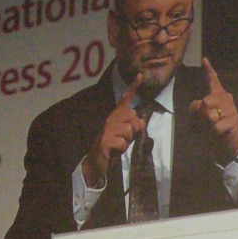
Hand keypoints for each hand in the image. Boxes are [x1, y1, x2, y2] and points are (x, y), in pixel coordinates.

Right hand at [83, 73, 144, 187]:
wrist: (96, 162)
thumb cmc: (112, 148)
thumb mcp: (125, 137)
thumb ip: (133, 128)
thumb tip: (141, 121)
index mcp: (114, 116)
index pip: (124, 100)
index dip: (132, 87)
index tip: (140, 76)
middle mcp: (109, 119)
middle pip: (132, 115)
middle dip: (135, 127)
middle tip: (127, 138)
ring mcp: (105, 129)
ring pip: (128, 130)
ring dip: (128, 140)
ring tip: (119, 145)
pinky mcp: (103, 141)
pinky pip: (122, 142)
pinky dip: (121, 149)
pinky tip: (114, 151)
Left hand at [188, 57, 237, 158]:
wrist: (226, 142)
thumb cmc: (211, 126)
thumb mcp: (199, 117)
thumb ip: (195, 109)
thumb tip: (201, 105)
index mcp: (218, 95)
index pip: (213, 80)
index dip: (208, 70)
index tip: (204, 59)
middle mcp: (226, 99)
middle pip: (206, 101)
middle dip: (201, 113)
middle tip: (205, 121)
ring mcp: (232, 109)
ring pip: (210, 115)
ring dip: (206, 125)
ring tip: (211, 128)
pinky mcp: (235, 121)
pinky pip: (216, 126)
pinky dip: (213, 132)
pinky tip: (218, 132)